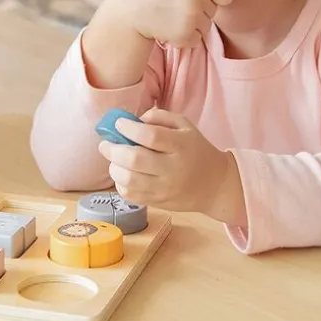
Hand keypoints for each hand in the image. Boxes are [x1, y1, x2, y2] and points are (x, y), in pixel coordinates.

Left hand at [96, 107, 242, 219]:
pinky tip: (122, 174)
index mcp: (181, 145)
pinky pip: (131, 195)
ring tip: (114, 159)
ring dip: (114, 167)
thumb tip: (134, 121)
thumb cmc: (195, 150)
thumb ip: (160, 117)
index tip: (118, 124)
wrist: (214, 185)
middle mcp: (173, 169)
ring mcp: (165, 189)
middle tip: (105, 144)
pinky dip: (120, 183)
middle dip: (113, 150)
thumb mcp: (185, 126)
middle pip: (135, 160)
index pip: (151, 136)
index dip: (129, 129)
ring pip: (129, 180)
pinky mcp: (159, 203)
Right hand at [105, 0, 233, 49]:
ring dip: (193, 22)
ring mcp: (192, 18)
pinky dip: (186, 35)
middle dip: (201, 7)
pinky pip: (196, 38)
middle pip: (214, 10)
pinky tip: (170, 25)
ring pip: (206, 25)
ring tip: (173, 13)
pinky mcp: (185, 36)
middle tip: (178, 1)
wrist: (130, 10)